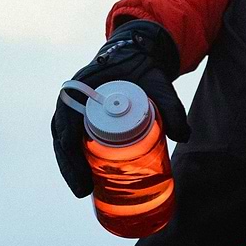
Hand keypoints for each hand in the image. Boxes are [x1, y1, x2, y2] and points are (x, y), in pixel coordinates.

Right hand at [52, 19, 190, 197]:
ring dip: (71, 167)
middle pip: (62, 137)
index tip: (79, 168)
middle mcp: (73, 100)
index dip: (68, 147)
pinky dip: (76, 160)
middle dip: (69, 167)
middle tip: (83, 191)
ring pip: (65, 142)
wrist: (135, 54)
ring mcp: (76, 110)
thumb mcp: (158, 82)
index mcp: (82, 87)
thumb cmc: (142, 67)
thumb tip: (183, 136)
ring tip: (83, 191)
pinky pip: (73, 141)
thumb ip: (172, 106)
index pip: (66, 120)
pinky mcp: (83, 119)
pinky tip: (86, 180)